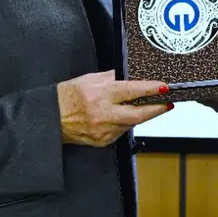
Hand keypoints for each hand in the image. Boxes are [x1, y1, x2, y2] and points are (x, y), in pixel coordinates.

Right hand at [57, 71, 171, 146]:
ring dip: (140, 116)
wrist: (50, 119)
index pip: (132, 91)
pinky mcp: (102, 141)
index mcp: (101, 94)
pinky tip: (123, 117)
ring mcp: (104, 130)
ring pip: (131, 124)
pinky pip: (121, 132)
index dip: (150, 89)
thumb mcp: (88, 79)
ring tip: (146, 107)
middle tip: (168, 104)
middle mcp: (104, 114)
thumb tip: (128, 75)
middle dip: (157, 109)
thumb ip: (110, 77)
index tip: (164, 87)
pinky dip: (125, 124)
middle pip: (139, 114)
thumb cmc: (66, 97)